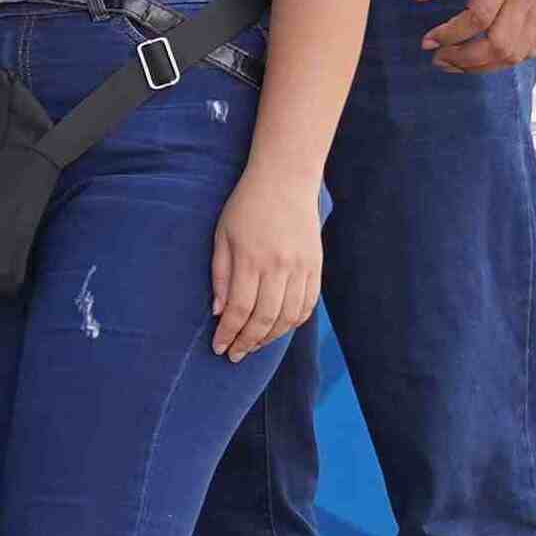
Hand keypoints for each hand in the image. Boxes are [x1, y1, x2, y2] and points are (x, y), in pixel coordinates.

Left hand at [210, 161, 325, 360]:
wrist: (285, 181)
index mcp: (250, 258)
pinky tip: (278, 329)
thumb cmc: (245, 206)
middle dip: (247, 342)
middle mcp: (278, 267)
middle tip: (234, 355)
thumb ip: (220, 274)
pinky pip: (307, 306)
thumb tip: (218, 313)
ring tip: (252, 345)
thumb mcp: (222, 235)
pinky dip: (293, 323)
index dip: (229, 333)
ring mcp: (301, 268)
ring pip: (288, 317)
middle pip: (264, 318)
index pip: (239, 309)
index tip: (219, 348)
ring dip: (270, 338)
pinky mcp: (316, 267)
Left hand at [415, 0, 535, 71]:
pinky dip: (507, 59)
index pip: (477, 19)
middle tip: (438, 59)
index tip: (426, 41)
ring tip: (456, 62)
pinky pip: (532, 47)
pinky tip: (483, 55)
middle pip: (500, 45)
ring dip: (485, 65)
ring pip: (517, 52)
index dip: (449, 35)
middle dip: (465, 59)